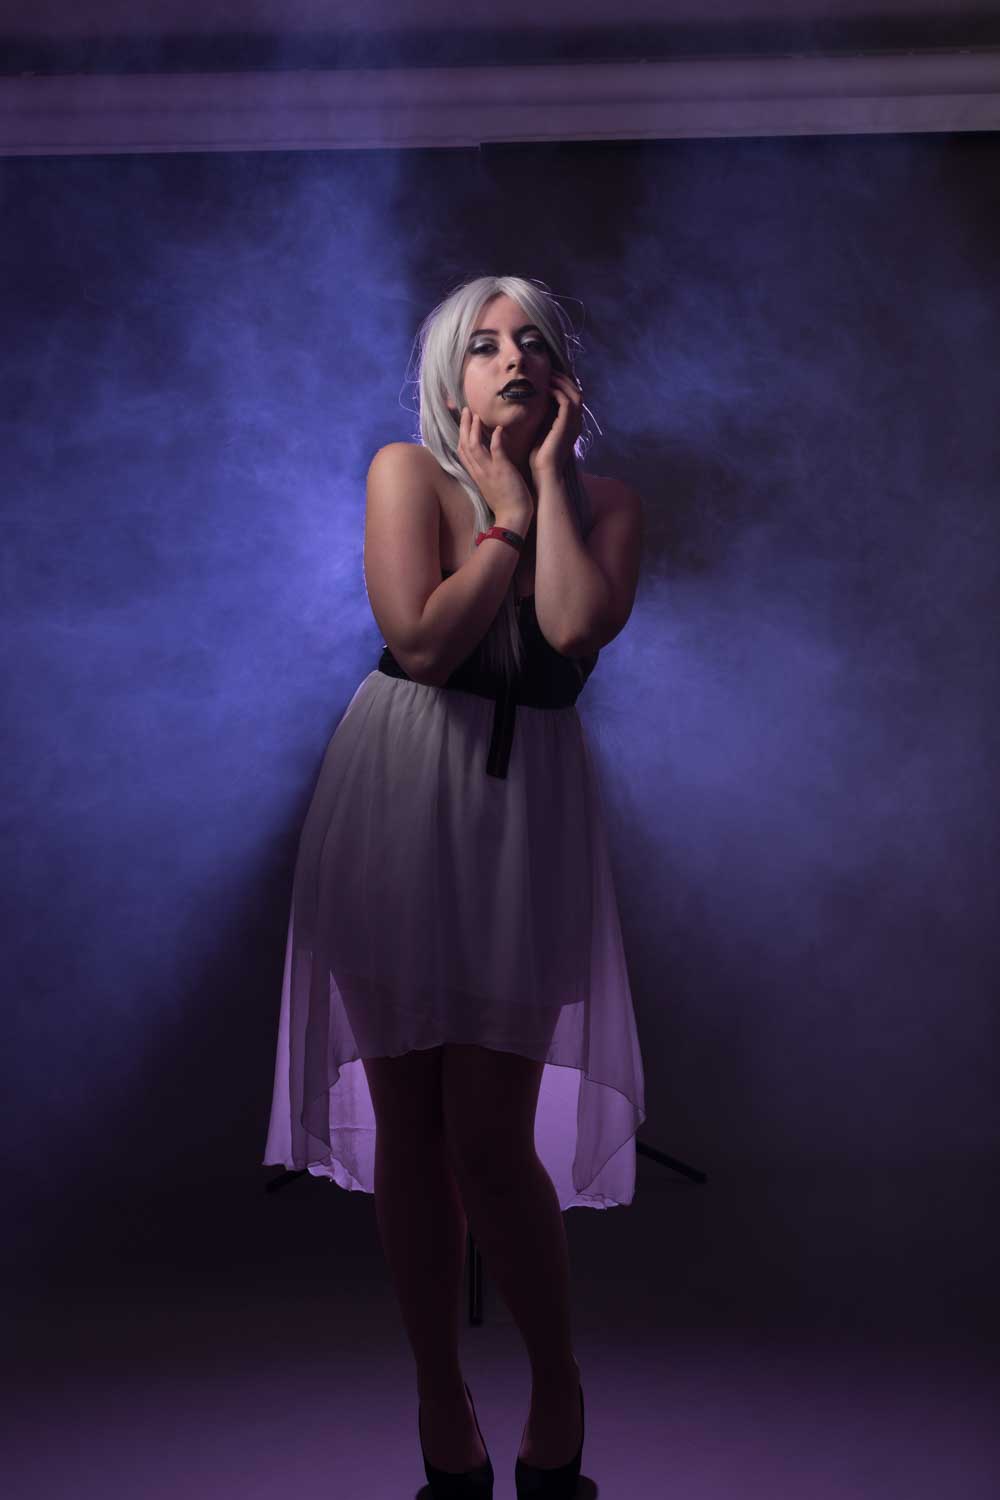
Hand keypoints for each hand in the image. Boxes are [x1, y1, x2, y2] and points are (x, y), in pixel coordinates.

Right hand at [456, 405, 534, 524]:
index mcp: (475, 475)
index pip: (462, 452)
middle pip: (464, 445)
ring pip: (474, 446)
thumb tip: (488, 460)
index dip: (460, 435)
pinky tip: (497, 428)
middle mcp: (478, 471)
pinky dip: (495, 439)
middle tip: (465, 410)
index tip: (462, 422)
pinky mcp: (502, 471)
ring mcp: (489, 471)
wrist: (513, 517)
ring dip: (474, 429)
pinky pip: (496, 451)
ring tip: (476, 414)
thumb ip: (487, 471)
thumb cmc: (505, 503)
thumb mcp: (490, 486)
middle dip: (463, 426)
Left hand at [528, 370, 584, 480]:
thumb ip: (542, 419)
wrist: (544, 474)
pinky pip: (566, 402)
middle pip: (577, 392)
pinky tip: (545, 388)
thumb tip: (532, 404)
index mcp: (571, 425)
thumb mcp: (541, 433)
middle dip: (564, 379)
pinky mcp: (566, 426)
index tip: (548, 376)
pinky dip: (557, 392)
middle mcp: (576, 423)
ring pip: (574, 394)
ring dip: (562, 382)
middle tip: (550, 370)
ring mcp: (573, 424)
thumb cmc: (539, 458)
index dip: (563, 385)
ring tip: (548, 375)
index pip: (572, 398)